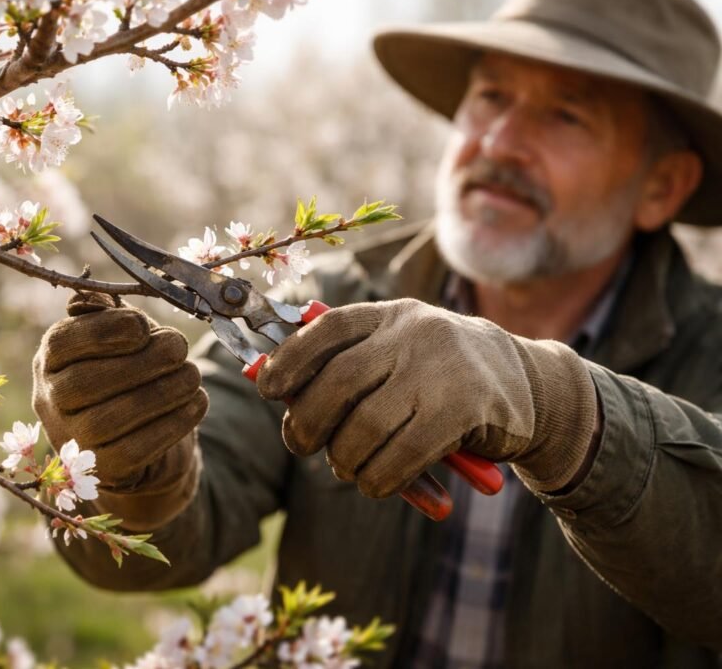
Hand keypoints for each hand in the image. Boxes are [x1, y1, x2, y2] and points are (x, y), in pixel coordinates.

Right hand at [32, 293, 206, 527]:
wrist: (126, 435)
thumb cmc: (121, 371)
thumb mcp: (114, 338)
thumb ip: (110, 315)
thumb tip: (105, 303)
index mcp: (50, 360)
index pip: (62, 343)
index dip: (103, 331)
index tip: (143, 326)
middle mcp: (50, 401)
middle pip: (84, 383)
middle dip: (140, 362)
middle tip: (179, 348)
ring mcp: (73, 439)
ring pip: (110, 419)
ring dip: (161, 393)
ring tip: (193, 375)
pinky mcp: (104, 469)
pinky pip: (136, 450)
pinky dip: (172, 424)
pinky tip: (196, 402)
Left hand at [255, 299, 598, 495]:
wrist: (533, 387)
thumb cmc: (442, 379)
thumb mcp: (399, 358)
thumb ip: (348, 369)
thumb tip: (276, 393)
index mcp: (390, 315)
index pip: (326, 328)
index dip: (289, 359)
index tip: (266, 389)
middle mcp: (414, 332)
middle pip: (336, 382)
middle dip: (306, 423)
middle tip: (301, 445)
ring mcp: (442, 368)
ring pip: (365, 427)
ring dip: (345, 461)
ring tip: (349, 468)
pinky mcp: (467, 408)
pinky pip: (402, 455)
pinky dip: (379, 479)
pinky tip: (378, 483)